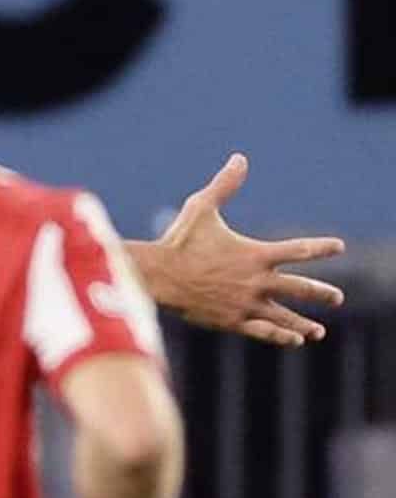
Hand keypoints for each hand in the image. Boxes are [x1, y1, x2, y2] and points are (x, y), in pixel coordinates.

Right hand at [144, 153, 344, 346]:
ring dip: (305, 324)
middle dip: (322, 294)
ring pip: (285, 316)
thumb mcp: (201, 208)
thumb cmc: (178, 240)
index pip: (299, 250)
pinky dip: (280, 336)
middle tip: (337, 298)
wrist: (158, 276)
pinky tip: (294, 339)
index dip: (321, 247)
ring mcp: (246, 303)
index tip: (339, 247)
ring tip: (319, 331)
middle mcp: (257, 281)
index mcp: (255, 254)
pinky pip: (263, 331)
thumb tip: (240, 158)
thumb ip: (225, 185)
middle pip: (301, 288)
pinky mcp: (232, 320)